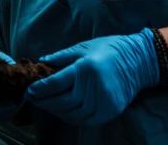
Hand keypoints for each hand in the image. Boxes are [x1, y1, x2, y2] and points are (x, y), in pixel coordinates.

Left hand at [26, 29, 157, 125]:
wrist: (138, 60)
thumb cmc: (108, 49)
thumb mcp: (83, 47)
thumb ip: (61, 56)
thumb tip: (41, 61)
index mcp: (84, 68)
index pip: (56, 84)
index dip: (40, 90)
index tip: (29, 91)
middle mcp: (94, 87)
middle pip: (62, 102)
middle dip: (44, 102)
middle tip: (33, 99)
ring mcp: (103, 101)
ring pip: (72, 114)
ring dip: (56, 111)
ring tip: (46, 104)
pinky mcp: (110, 110)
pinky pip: (86, 120)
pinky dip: (72, 117)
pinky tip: (64, 110)